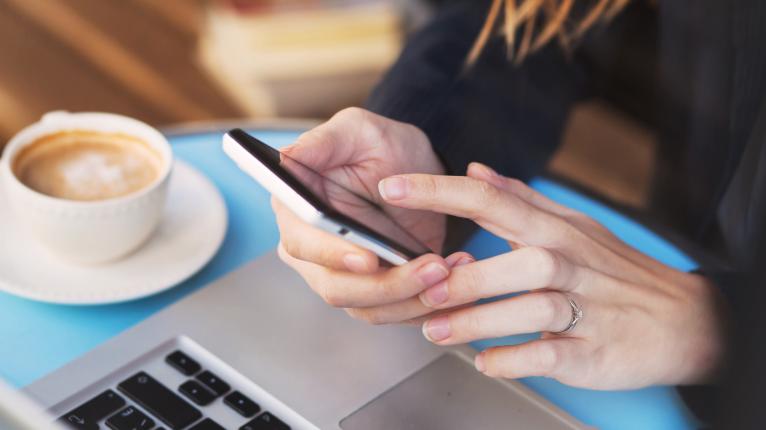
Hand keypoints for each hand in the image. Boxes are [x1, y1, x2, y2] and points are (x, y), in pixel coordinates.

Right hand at [274, 107, 467, 322]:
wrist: (418, 169)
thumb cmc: (382, 144)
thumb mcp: (357, 130)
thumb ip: (322, 142)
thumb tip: (284, 158)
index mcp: (296, 211)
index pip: (302, 244)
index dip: (332, 255)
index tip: (367, 258)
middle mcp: (312, 250)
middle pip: (337, 287)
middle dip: (387, 284)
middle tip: (432, 267)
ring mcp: (343, 276)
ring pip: (369, 307)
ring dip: (413, 297)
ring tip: (450, 269)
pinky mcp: (376, 292)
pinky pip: (396, 313)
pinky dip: (427, 304)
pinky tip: (456, 279)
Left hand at [377, 162, 727, 388]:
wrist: (684, 320)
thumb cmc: (614, 271)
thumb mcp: (571, 226)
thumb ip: (519, 200)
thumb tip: (474, 171)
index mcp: (555, 230)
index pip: (492, 200)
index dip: (439, 192)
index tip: (391, 188)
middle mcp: (570, 264)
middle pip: (519, 259)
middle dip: (465, 276)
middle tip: (422, 289)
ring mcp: (585, 308)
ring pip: (533, 308)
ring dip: (479, 321)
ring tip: (438, 332)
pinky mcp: (593, 351)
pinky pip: (550, 354)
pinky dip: (513, 360)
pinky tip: (485, 362)